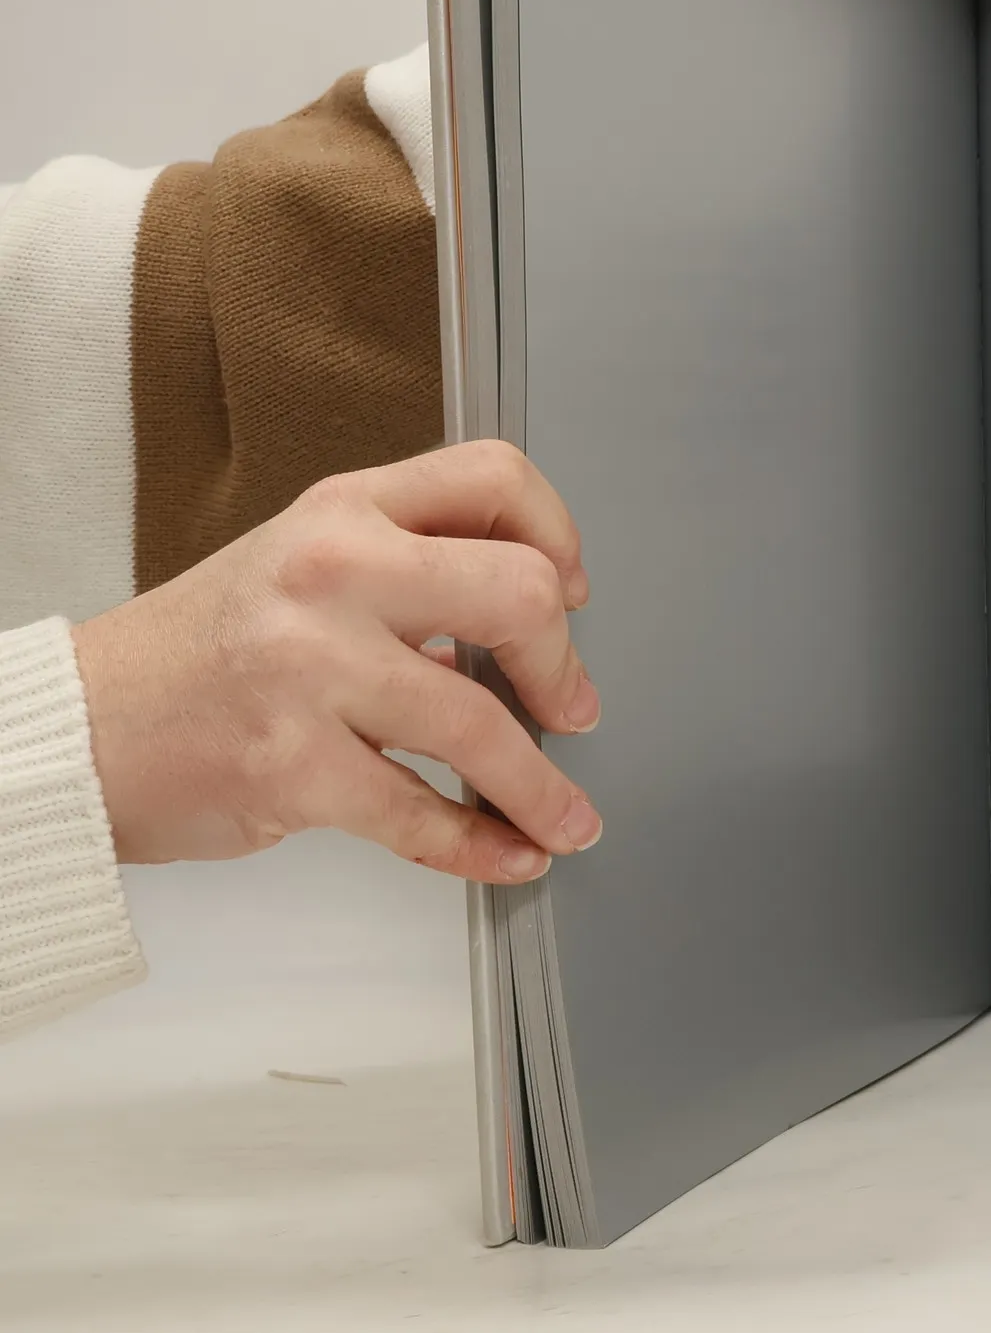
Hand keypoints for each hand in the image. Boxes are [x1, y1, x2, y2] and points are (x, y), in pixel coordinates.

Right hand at [71, 441, 603, 884]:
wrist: (78, 731)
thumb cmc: (204, 650)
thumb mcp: (303, 562)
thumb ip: (407, 568)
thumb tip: (526, 621)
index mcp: (344, 512)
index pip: (492, 478)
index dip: (557, 534)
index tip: (570, 591)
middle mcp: (334, 575)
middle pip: (517, 592)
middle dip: (561, 666)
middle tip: (570, 707)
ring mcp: (312, 670)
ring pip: (479, 725)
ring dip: (542, 788)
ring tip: (566, 816)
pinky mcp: (294, 766)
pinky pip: (421, 815)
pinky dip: (482, 845)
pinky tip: (509, 854)